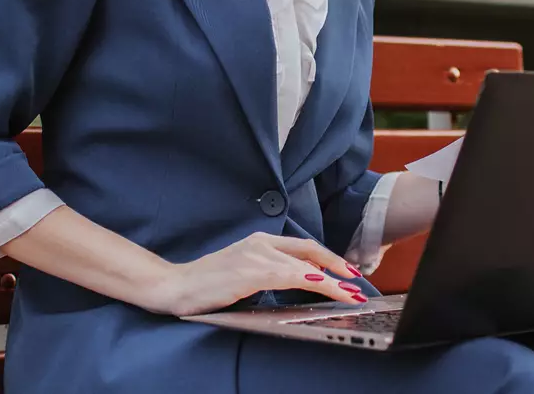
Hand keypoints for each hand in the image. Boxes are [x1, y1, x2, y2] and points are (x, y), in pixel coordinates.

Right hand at [142, 232, 365, 316]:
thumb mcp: (243, 273)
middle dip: (338, 266)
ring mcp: (256, 255)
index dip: (329, 258)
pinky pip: (293, 276)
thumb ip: (268, 272)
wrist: (176, 286)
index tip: (347, 272)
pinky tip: (328, 289)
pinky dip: (315, 283)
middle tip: (357, 282)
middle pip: (310, 251)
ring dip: (333, 281)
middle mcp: (261, 242)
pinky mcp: (252, 271)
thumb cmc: (207, 284)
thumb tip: (299, 282)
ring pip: (306, 265)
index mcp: (259, 241)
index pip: (304, 247)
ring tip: (350, 293)